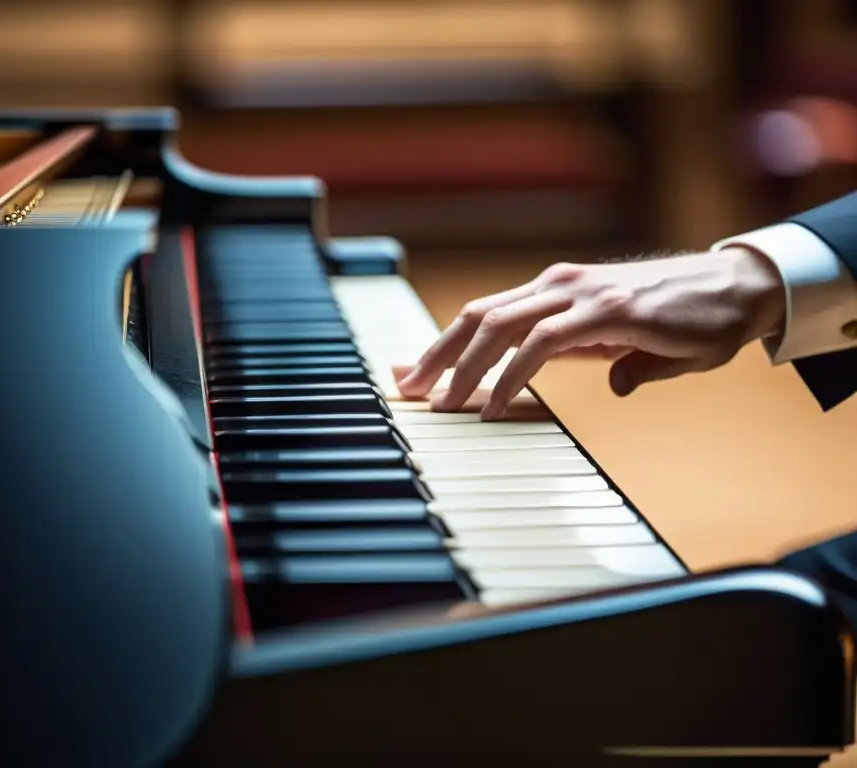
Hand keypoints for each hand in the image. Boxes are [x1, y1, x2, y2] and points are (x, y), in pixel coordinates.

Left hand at [395, 247, 786, 419]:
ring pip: (499, 325)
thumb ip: (606, 359)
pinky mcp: (606, 310)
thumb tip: (611, 387)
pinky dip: (510, 375)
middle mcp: (558, 285)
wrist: (742, 290)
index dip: (443, 344)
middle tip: (406, 391)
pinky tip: (493, 406)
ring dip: (462, 369)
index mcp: (556, 292)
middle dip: (435, 355)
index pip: (484, 315)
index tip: (411, 373)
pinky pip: (541, 343)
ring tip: (440, 407)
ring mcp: (579, 294)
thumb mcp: (631, 343)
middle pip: (476, 316)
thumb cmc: (687, 317)